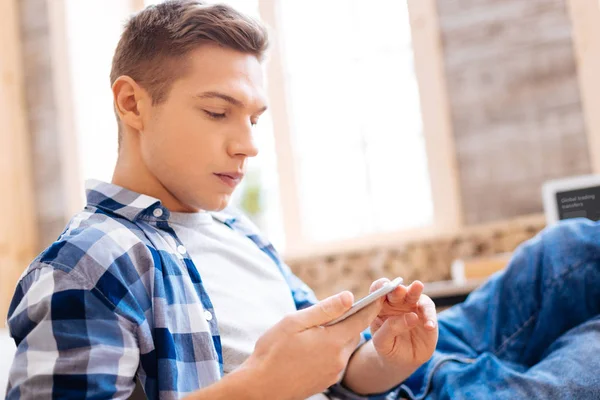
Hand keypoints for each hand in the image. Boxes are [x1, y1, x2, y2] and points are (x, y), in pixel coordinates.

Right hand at [239, 290, 382, 399]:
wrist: (260, 387)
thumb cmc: (272, 352)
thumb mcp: (294, 322)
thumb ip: (324, 309)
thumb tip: (348, 296)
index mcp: (333, 341)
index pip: (361, 319)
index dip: (371, 306)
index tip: (380, 295)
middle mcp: (339, 359)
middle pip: (353, 333)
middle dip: (346, 321)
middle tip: (323, 316)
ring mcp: (333, 372)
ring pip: (344, 347)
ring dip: (336, 337)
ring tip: (311, 335)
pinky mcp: (327, 381)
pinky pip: (336, 360)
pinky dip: (329, 351)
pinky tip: (308, 350)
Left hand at [369, 278, 437, 368]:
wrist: (402, 361)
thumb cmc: (388, 348)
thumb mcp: (382, 343)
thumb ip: (391, 328)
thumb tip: (411, 316)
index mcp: (379, 305)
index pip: (377, 290)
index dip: (379, 287)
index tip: (382, 288)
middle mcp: (395, 302)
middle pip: (396, 290)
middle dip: (398, 289)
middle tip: (399, 289)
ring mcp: (411, 306)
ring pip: (414, 295)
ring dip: (415, 291)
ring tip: (417, 286)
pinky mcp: (426, 314)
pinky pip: (428, 310)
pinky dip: (429, 316)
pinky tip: (429, 326)